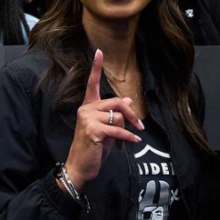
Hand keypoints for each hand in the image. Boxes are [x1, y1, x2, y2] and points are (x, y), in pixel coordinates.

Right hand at [64, 50, 142, 190]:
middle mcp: (86, 109)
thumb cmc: (92, 149)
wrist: (79, 167)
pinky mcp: (93, 131)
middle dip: (131, 115)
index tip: (99, 51)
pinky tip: (132, 143)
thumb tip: (128, 102)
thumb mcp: (106, 130)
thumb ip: (114, 115)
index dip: (96, 67)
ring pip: (118, 117)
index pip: (91, 83)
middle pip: (116, 102)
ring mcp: (88, 119)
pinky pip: (117, 130)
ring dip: (127, 130)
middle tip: (140, 127)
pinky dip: (128, 138)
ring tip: (127, 141)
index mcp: (88, 106)